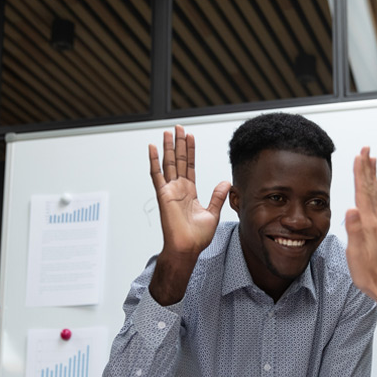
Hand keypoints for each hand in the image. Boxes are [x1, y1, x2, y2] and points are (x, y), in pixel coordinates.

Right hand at [149, 125, 230, 258]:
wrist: (187, 248)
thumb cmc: (197, 237)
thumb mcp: (212, 213)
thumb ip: (217, 197)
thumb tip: (225, 183)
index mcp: (189, 192)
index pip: (190, 166)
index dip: (190, 151)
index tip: (190, 137)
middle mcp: (179, 189)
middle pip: (179, 160)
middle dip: (179, 143)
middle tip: (179, 127)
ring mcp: (170, 191)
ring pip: (169, 163)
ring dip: (168, 147)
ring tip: (168, 132)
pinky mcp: (163, 195)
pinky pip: (157, 175)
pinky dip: (154, 161)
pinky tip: (152, 148)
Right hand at [345, 147, 376, 302]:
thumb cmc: (370, 274)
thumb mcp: (356, 254)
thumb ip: (354, 231)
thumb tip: (351, 209)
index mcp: (368, 224)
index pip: (362, 193)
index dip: (359, 173)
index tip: (358, 155)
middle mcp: (376, 221)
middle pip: (370, 189)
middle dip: (367, 168)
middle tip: (367, 150)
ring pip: (375, 195)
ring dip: (372, 177)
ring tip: (372, 162)